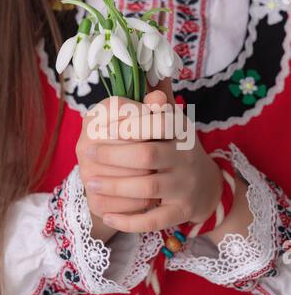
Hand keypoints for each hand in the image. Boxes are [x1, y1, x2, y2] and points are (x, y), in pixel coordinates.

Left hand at [84, 83, 222, 232]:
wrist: (207, 187)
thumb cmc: (180, 150)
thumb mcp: (175, 125)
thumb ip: (160, 104)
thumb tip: (151, 74)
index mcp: (182, 132)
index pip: (156, 122)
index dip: (127, 123)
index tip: (98, 125)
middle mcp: (186, 157)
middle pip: (147, 154)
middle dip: (113, 154)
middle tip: (87, 153)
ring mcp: (184, 187)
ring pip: (147, 186)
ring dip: (115, 186)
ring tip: (90, 182)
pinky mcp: (181, 212)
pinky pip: (153, 219)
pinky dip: (128, 220)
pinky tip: (107, 217)